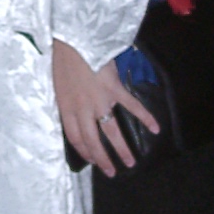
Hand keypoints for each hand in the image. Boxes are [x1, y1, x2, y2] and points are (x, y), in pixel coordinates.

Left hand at [52, 39, 158, 178]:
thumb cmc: (63, 61)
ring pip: (111, 131)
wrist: (74, 41)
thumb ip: (68, 104)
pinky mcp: (114, 88)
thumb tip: (78, 117)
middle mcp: (83, 110)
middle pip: (93, 142)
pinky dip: (144, 117)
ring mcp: (100, 100)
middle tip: (112, 172)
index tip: (92, 161)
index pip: (76, 139)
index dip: (85, 152)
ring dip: (122, 148)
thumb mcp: (59, 87)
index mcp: (67, 109)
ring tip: (131, 162)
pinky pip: (131, 106)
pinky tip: (155, 128)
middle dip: (103, 160)